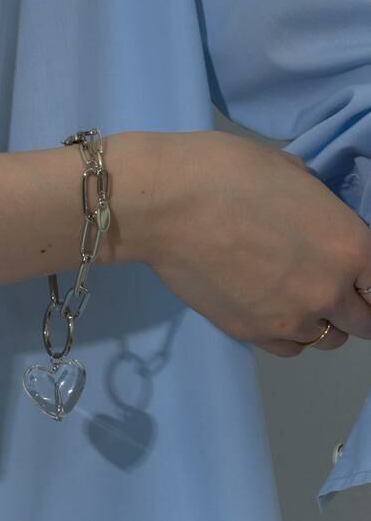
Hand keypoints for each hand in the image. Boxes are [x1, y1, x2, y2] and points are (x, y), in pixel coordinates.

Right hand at [142, 130, 370, 356]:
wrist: (168, 204)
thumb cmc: (229, 172)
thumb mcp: (292, 175)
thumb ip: (319, 212)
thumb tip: (316, 225)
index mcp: (349, 247)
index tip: (358, 278)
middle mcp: (327, 293)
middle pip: (364, 324)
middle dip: (353, 307)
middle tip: (326, 287)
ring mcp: (286, 320)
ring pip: (323, 340)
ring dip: (317, 321)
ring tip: (290, 297)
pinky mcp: (248, 333)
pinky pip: (285, 348)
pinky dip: (284, 333)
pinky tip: (266, 308)